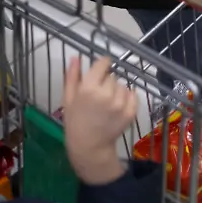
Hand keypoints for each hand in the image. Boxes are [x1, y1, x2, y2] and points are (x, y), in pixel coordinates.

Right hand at [63, 57, 137, 184]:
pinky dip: (127, 97)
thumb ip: (72, 76)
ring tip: (107, 103)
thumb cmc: (75, 120)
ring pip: (122, 85)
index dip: (102, 65)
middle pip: (112, 76)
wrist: (89, 145)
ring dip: (116, 90)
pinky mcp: (131, 111)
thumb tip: (76, 57)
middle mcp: (106, 94)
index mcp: (88, 89)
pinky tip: (117, 106)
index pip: (103, 64)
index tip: (101, 69)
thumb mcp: (68, 98)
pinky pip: (133, 94)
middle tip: (98, 95)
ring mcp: (121, 103)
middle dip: (106, 81)